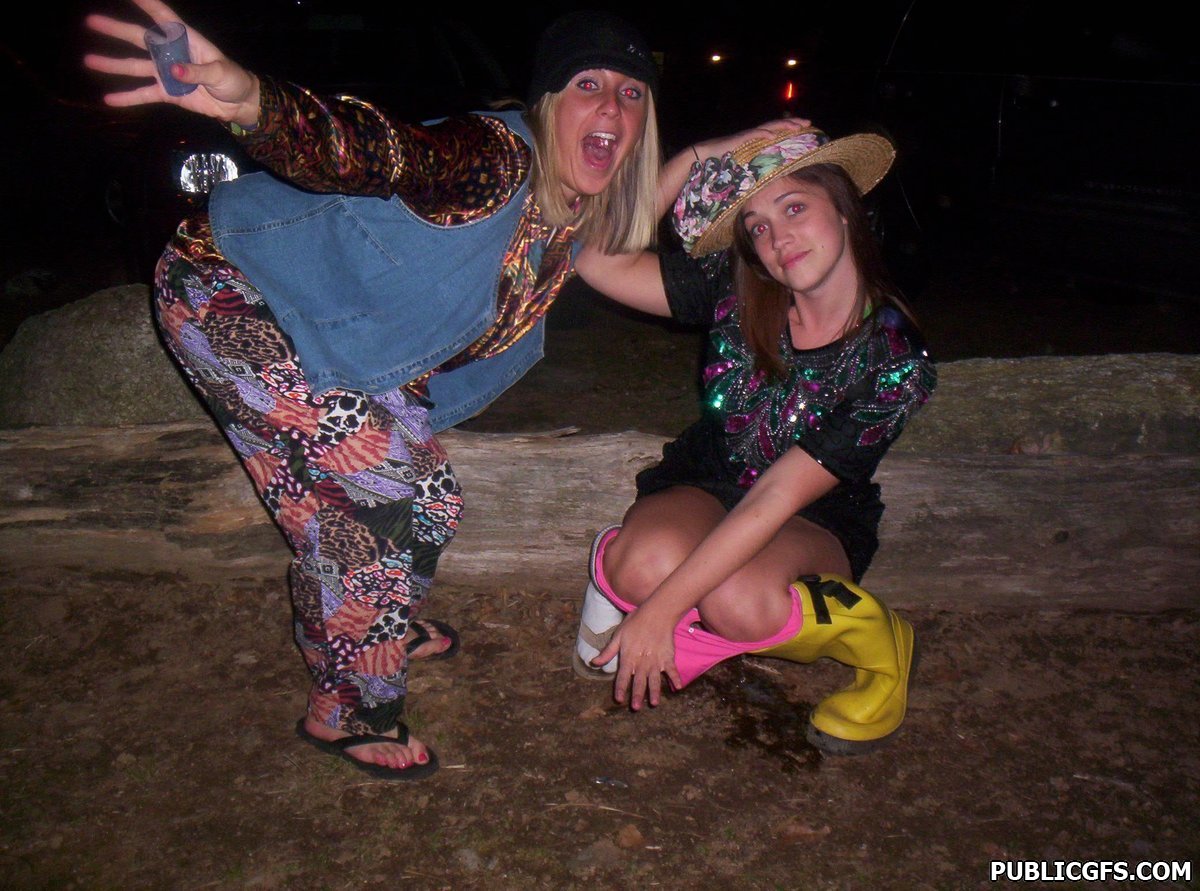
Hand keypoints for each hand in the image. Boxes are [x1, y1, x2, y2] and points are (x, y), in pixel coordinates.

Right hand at [83, 0, 259, 126]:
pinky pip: (144, 94)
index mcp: (186, 40)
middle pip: (140, 38)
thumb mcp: (220, 72)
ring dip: (113, 65)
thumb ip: (197, 71)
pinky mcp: (167, 92)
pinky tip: (108, 99)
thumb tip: (174, 71)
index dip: (147, 4)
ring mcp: (166, 72)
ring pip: (135, 66)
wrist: (238, 104)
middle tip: (91, 21)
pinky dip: (128, 98)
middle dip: (117, 30)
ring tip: (88, 60)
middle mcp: (171, 53)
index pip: (163, 18)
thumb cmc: (233, 80)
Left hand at [594, 605, 681, 710]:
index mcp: (628, 657)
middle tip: (636, 708)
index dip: (620, 689)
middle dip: (638, 695)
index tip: (619, 700)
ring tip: (654, 703)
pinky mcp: (668, 657)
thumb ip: (607, 652)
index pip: (622, 677)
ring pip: (655, 679)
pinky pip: (672, 670)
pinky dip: (675, 678)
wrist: (656, 613)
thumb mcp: (618, 636)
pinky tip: (678, 687)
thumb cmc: (635, 623)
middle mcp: (642, 662)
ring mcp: (656, 660)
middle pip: (639, 682)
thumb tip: (593, 663)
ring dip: (655, 692)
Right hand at [692, 117, 813, 162]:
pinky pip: (754, 135)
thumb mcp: (746, 162)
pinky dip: (764, 134)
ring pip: (769, 127)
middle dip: (793, 123)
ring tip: (796, 125)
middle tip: (808, 123)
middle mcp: (755, 134)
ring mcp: (748, 135)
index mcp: (758, 139)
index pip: (778, 130)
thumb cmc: (724, 160)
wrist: (705, 155)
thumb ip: (757, 163)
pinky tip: (773, 135)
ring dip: (783, 125)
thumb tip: (770, 172)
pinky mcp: (739, 139)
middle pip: (778, 125)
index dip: (791, 128)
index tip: (805, 129)